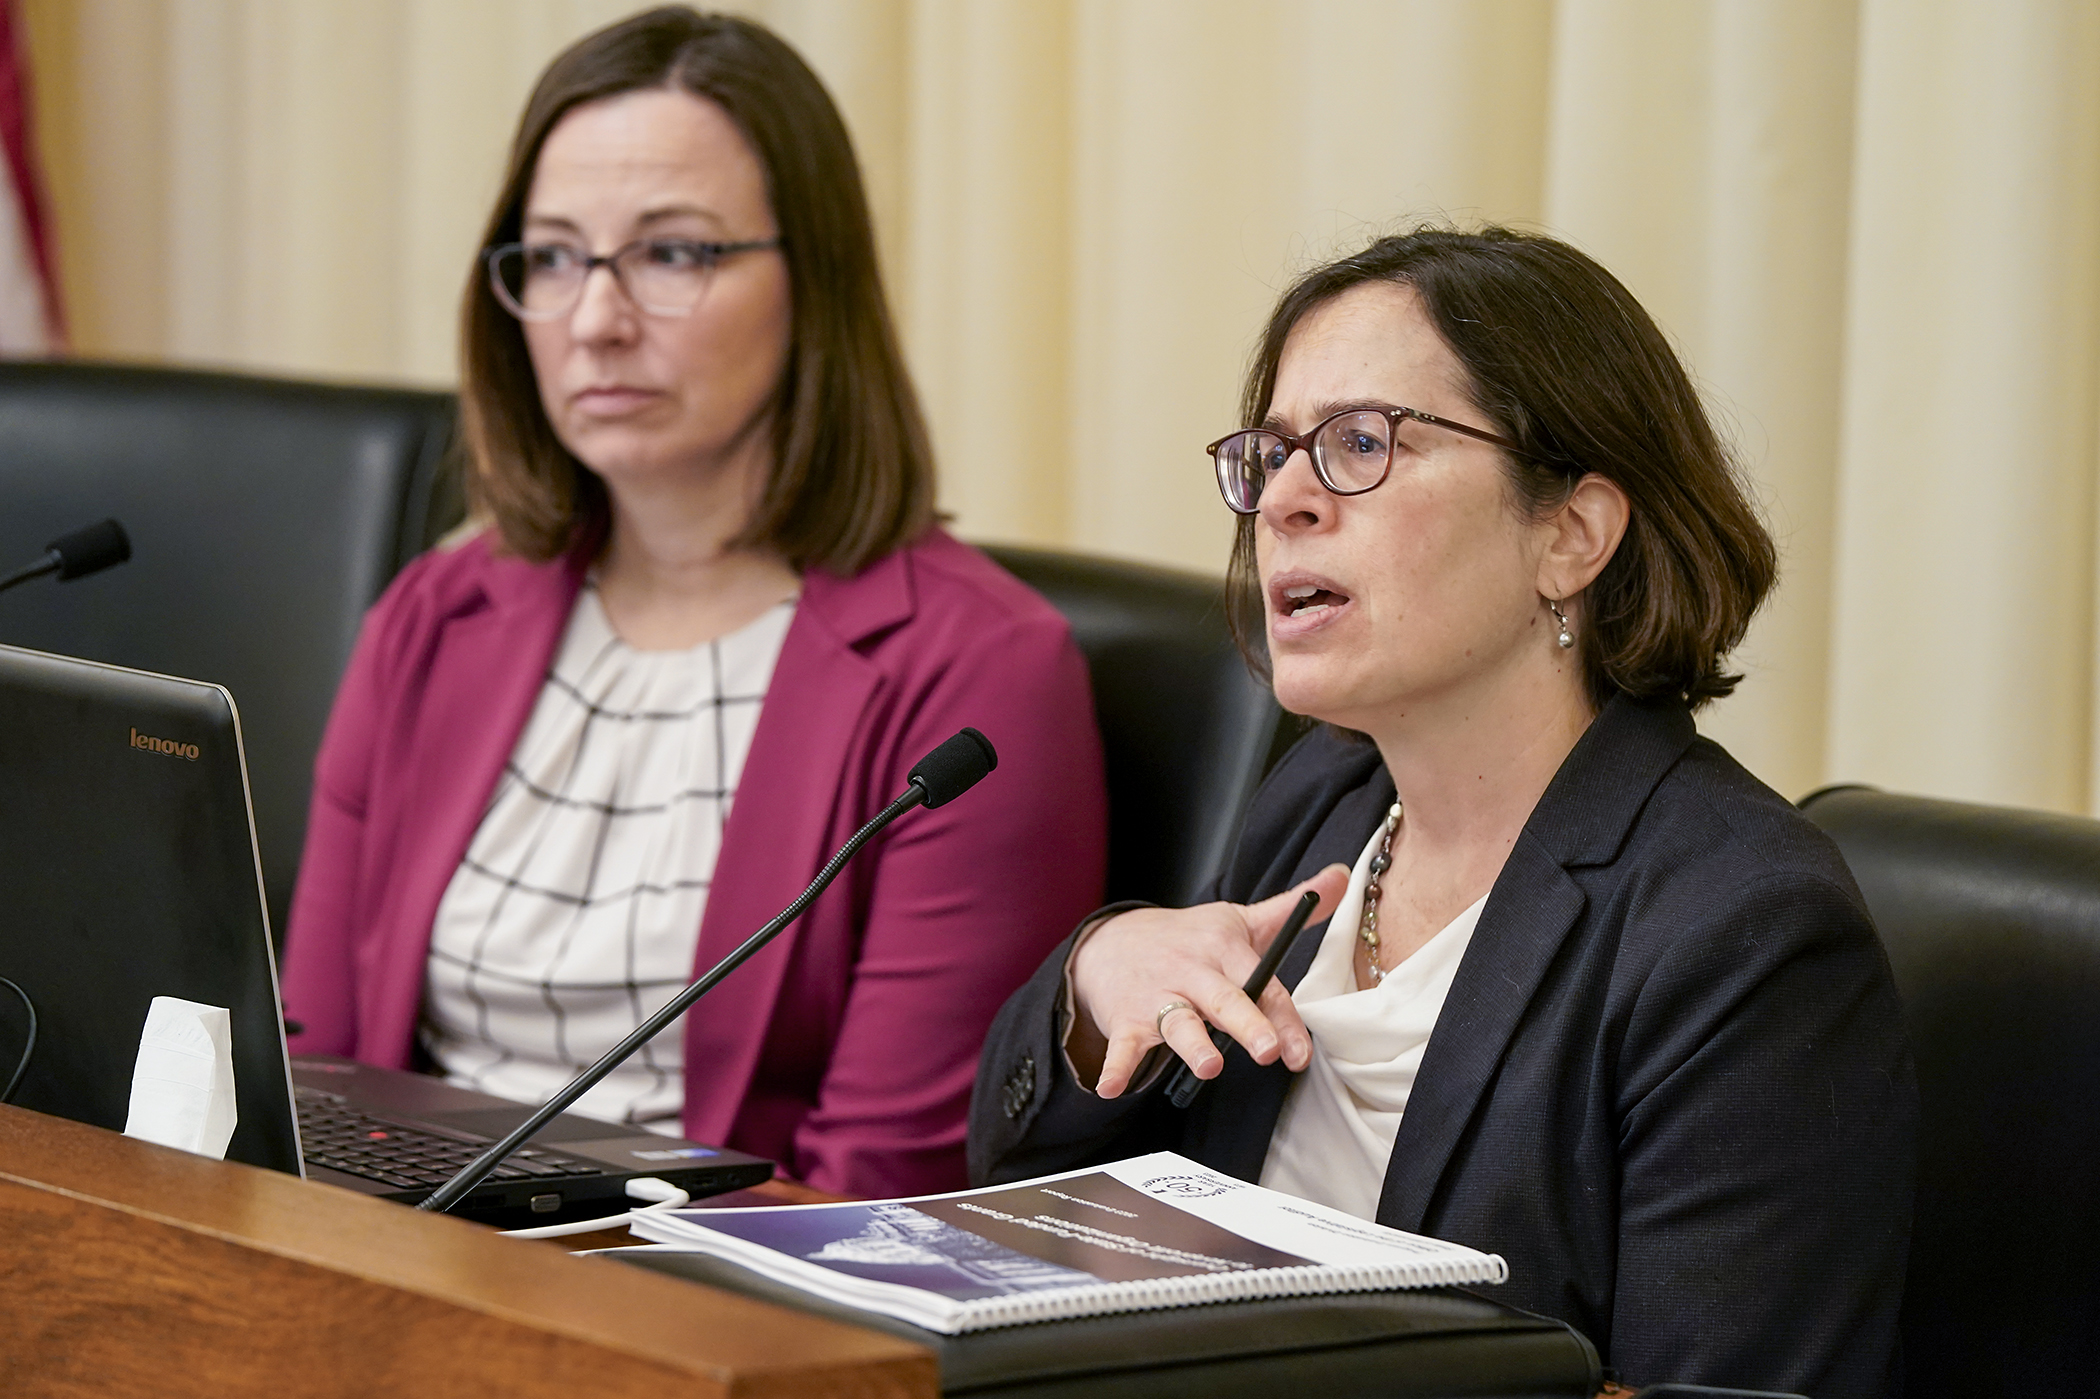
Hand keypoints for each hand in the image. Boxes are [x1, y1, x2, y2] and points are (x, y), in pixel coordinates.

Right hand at [1067, 865, 1351, 1098]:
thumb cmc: (1188, 937)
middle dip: (1246, 1024)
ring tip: (1210, 1066)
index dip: (1284, 1020)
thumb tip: (1342, 877)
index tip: (1299, 1054)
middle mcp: (1192, 972)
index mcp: (1223, 950)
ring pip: (1177, 1022)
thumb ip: (1289, 910)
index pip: (1262, 984)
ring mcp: (1157, 996)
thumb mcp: (1237, 920)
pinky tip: (1112, 1087)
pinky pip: (1122, 1045)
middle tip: (1266, 1050)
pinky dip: (1116, 1065)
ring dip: (1193, 1043)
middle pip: (1224, 1000)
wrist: (1111, 940)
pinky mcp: (1124, 1018)